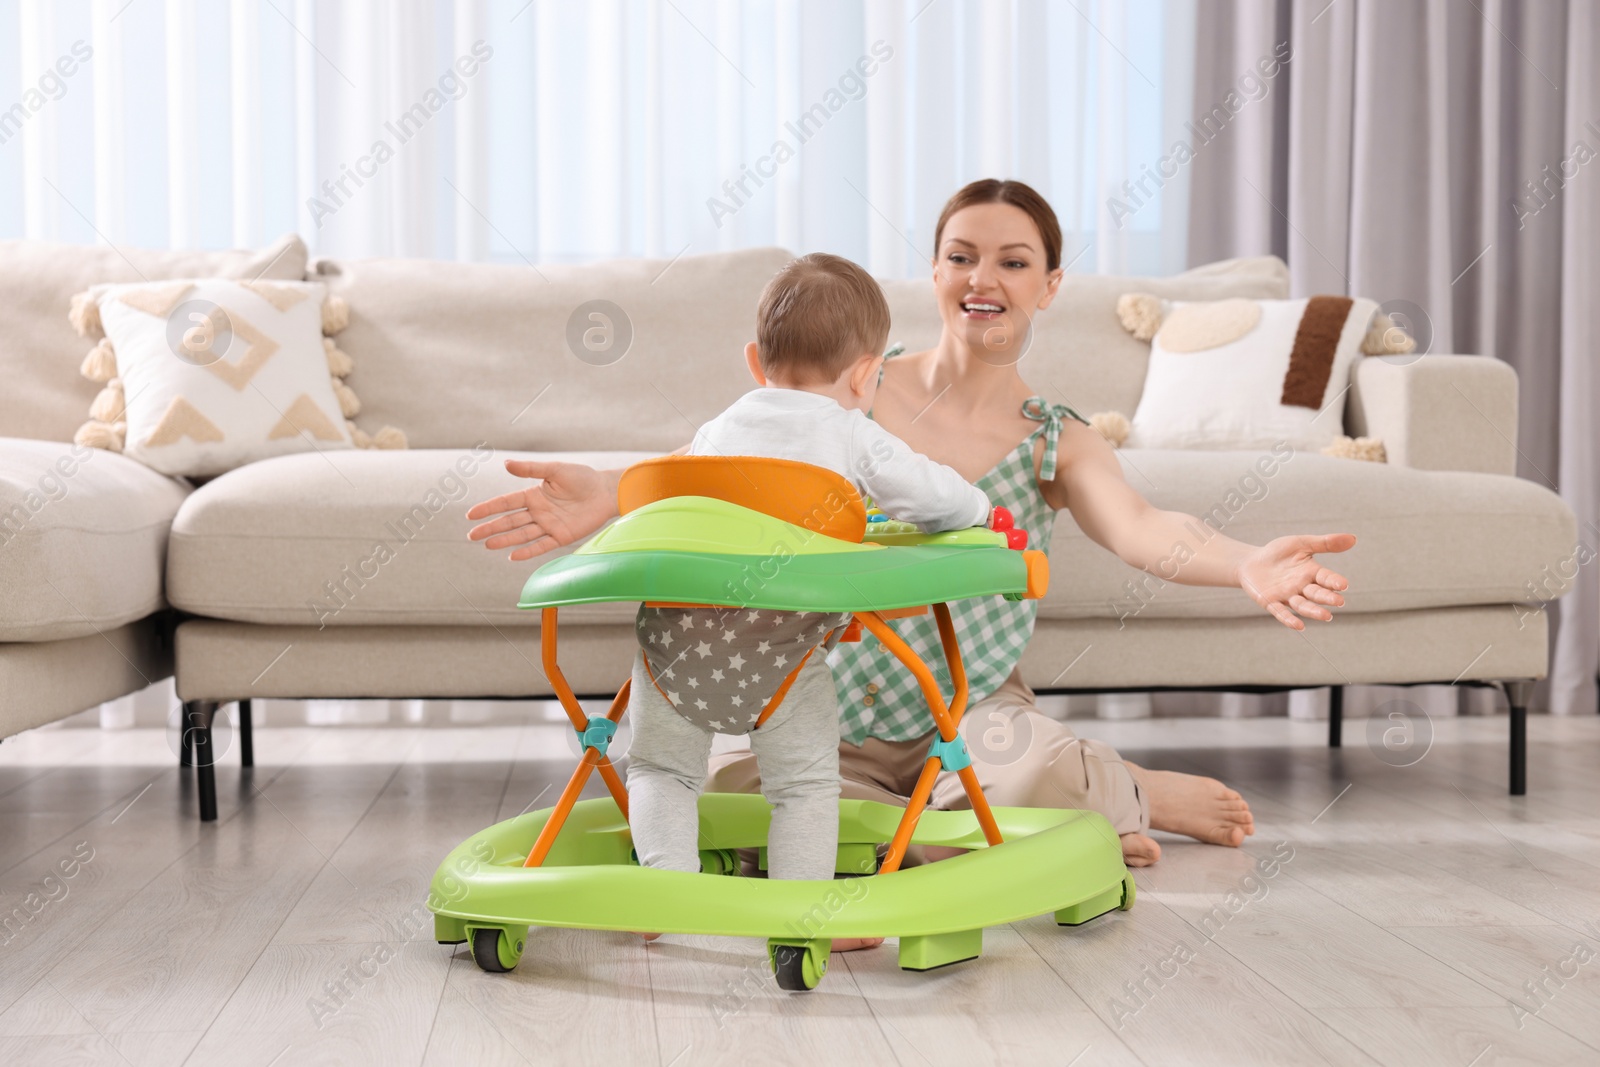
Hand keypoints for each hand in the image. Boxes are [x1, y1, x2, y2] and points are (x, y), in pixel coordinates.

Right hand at [466, 460, 614, 560]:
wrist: (605, 491)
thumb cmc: (582, 477)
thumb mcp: (554, 470)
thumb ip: (530, 469)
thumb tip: (506, 463)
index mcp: (533, 495)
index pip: (505, 503)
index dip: (488, 509)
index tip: (471, 515)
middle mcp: (538, 512)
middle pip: (509, 521)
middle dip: (490, 528)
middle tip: (471, 536)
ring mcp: (548, 525)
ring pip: (522, 534)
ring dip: (504, 540)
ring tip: (487, 545)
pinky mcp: (561, 536)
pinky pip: (541, 545)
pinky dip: (528, 551)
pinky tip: (512, 556)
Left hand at [1236, 533, 1355, 629]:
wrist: (1252, 561)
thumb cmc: (1279, 552)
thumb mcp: (1301, 543)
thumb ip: (1324, 543)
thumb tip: (1353, 538)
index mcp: (1311, 573)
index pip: (1326, 578)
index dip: (1334, 581)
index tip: (1344, 585)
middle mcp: (1302, 587)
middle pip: (1316, 594)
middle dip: (1327, 598)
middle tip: (1339, 602)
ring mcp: (1287, 596)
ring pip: (1302, 605)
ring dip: (1313, 611)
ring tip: (1326, 616)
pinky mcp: (1271, 602)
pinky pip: (1281, 612)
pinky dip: (1289, 619)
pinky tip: (1298, 626)